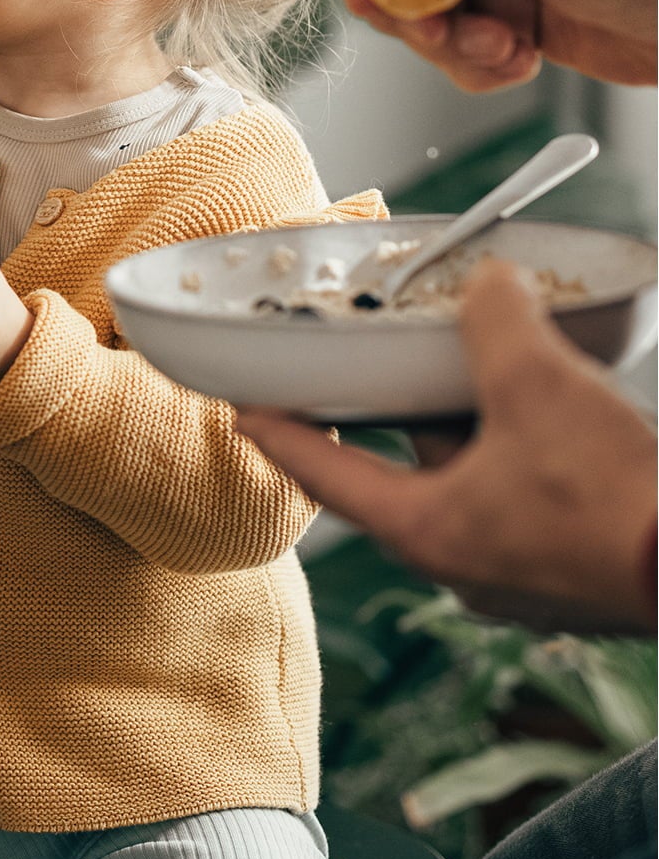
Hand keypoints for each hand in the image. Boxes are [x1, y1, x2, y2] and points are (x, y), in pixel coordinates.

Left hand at [237, 260, 657, 626]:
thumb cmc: (617, 500)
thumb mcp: (539, 385)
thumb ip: (496, 323)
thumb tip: (488, 279)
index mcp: (427, 532)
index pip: (324, 476)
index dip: (279, 434)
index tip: (241, 412)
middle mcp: (464, 564)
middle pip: (406, 471)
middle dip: (403, 412)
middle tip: (385, 363)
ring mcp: (522, 579)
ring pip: (473, 482)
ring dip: (475, 429)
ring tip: (484, 368)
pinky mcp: (574, 573)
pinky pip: (527, 500)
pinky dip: (525, 452)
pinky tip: (553, 412)